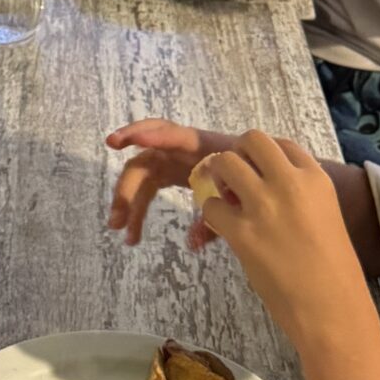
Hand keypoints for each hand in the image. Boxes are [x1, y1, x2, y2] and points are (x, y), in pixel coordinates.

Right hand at [105, 119, 240, 245]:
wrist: (262, 173)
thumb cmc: (252, 176)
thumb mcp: (240, 197)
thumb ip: (219, 217)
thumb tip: (192, 243)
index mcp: (201, 146)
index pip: (172, 136)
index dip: (150, 137)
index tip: (122, 141)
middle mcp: (180, 150)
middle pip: (145, 161)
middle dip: (127, 187)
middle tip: (116, 220)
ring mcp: (172, 160)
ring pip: (142, 174)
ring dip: (128, 200)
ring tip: (120, 230)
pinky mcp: (171, 172)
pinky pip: (148, 185)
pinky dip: (139, 206)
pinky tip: (133, 231)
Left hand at [189, 131, 370, 345]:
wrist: (332, 309)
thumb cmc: (334, 270)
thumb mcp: (325, 216)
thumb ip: (298, 195)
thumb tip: (261, 187)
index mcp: (316, 179)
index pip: (282, 144)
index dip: (265, 157)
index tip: (260, 174)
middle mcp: (290, 183)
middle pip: (251, 140)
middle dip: (239, 155)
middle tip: (236, 179)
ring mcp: (264, 206)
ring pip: (225, 163)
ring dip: (219, 177)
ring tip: (225, 199)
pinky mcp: (242, 233)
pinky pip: (210, 206)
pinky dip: (212, 215)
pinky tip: (225, 229)